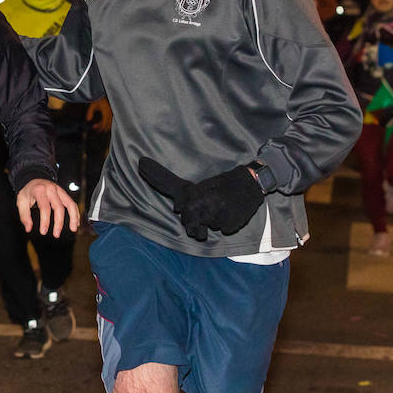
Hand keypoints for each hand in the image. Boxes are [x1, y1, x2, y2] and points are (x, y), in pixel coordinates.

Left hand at [16, 178, 80, 237]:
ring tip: (73, 229)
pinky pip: (72, 203)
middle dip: (59, 222)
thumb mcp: (21, 201)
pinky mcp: (64, 193)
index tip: (43, 231)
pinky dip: (76, 213)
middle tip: (56, 234)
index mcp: (39, 190)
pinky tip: (75, 222)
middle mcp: (51, 189)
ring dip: (73, 217)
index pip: (44, 208)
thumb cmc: (28, 191)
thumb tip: (28, 228)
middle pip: (59, 207)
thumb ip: (24, 216)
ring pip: (70, 203)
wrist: (33, 178)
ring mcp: (59, 190)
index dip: (45, 221)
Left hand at [85, 98, 112, 132]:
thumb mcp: (93, 105)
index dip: (99, 127)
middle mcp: (111, 115)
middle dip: (101, 128)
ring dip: (104, 126)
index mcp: (106, 113)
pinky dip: (107, 123)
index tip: (93, 127)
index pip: (104, 124)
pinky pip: (111, 121)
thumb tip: (88, 120)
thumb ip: (90, 112)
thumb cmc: (100, 99)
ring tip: (98, 126)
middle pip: (107, 125)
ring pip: (110, 124)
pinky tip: (102, 122)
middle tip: (94, 127)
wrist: (106, 94)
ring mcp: (113, 114)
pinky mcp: (113, 113)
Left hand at [137, 158, 264, 239]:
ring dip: (210, 221)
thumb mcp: (206, 187)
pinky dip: (224, 223)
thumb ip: (191, 198)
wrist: (252, 182)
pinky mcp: (229, 226)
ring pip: (205, 227)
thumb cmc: (226, 184)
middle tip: (209, 206)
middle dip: (194, 220)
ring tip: (221, 206)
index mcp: (195, 192)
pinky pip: (220, 229)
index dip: (153, 175)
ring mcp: (216, 217)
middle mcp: (203, 205)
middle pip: (187, 222)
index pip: (169, 185)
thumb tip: (179, 209)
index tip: (140, 163)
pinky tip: (230, 211)